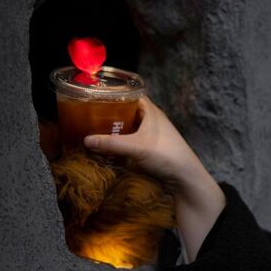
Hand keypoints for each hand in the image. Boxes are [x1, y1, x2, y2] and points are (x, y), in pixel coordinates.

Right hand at [84, 96, 203, 189]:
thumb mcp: (136, 147)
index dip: (116, 93)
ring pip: (130, 127)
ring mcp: (152, 135)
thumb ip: (111, 143)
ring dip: (115, 129)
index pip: (131, 95)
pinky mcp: (151, 149)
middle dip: (111, 113)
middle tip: (89, 115)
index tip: (96, 95)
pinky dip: (120, 142)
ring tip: (94, 130)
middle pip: (128, 111)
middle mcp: (152, 120)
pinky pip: (131, 141)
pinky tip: (108, 147)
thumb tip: (85, 140)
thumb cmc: (165, 154)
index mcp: (152, 112)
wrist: (185, 177)